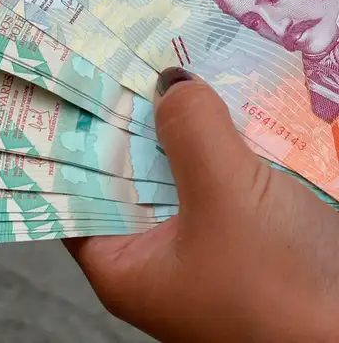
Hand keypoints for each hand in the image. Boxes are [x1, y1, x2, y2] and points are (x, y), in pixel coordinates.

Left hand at [63, 68, 338, 342]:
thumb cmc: (280, 289)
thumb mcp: (225, 196)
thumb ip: (191, 131)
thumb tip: (170, 82)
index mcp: (119, 265)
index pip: (71, 191)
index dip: (70, 139)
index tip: (72, 84)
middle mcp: (151, 260)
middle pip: (125, 177)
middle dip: (132, 123)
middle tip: (127, 60)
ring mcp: (199, 253)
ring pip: (177, 176)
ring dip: (182, 132)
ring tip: (173, 68)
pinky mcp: (244, 244)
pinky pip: (221, 186)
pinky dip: (223, 151)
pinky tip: (225, 108)